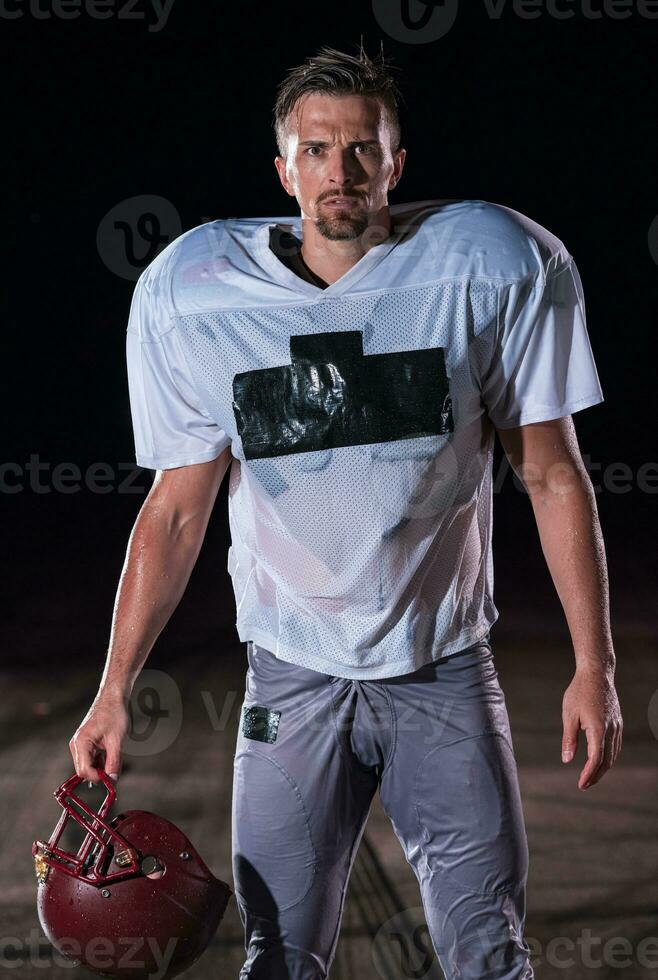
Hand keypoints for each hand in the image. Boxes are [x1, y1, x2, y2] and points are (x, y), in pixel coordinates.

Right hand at [69, 692, 129, 785]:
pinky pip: (90, 758)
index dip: (98, 778)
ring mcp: (79, 744)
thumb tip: (112, 779)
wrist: (112, 698)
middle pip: (84, 770)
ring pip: (88, 765)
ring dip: (101, 767)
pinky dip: (100, 761)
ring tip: (115, 757)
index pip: (84, 771)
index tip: (112, 778)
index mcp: (81, 743)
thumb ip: (114, 762)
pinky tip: (111, 754)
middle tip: (115, 770)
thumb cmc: (114, 714)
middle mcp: (76, 745)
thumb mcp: (116, 740)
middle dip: (99, 773)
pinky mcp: (84, 743)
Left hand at [561, 665, 621, 789]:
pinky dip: (609, 757)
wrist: (597, 674)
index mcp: (598, 728)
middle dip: (595, 775)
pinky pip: (616, 745)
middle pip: (607, 761)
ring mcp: (617, 726)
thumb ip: (569, 739)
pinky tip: (600, 760)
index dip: (588, 774)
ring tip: (590, 777)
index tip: (580, 784)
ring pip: (613, 755)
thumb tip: (566, 760)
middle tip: (584, 785)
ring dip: (602, 768)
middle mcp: (611, 729)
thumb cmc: (579, 692)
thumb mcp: (568, 715)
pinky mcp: (618, 722)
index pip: (595, 759)